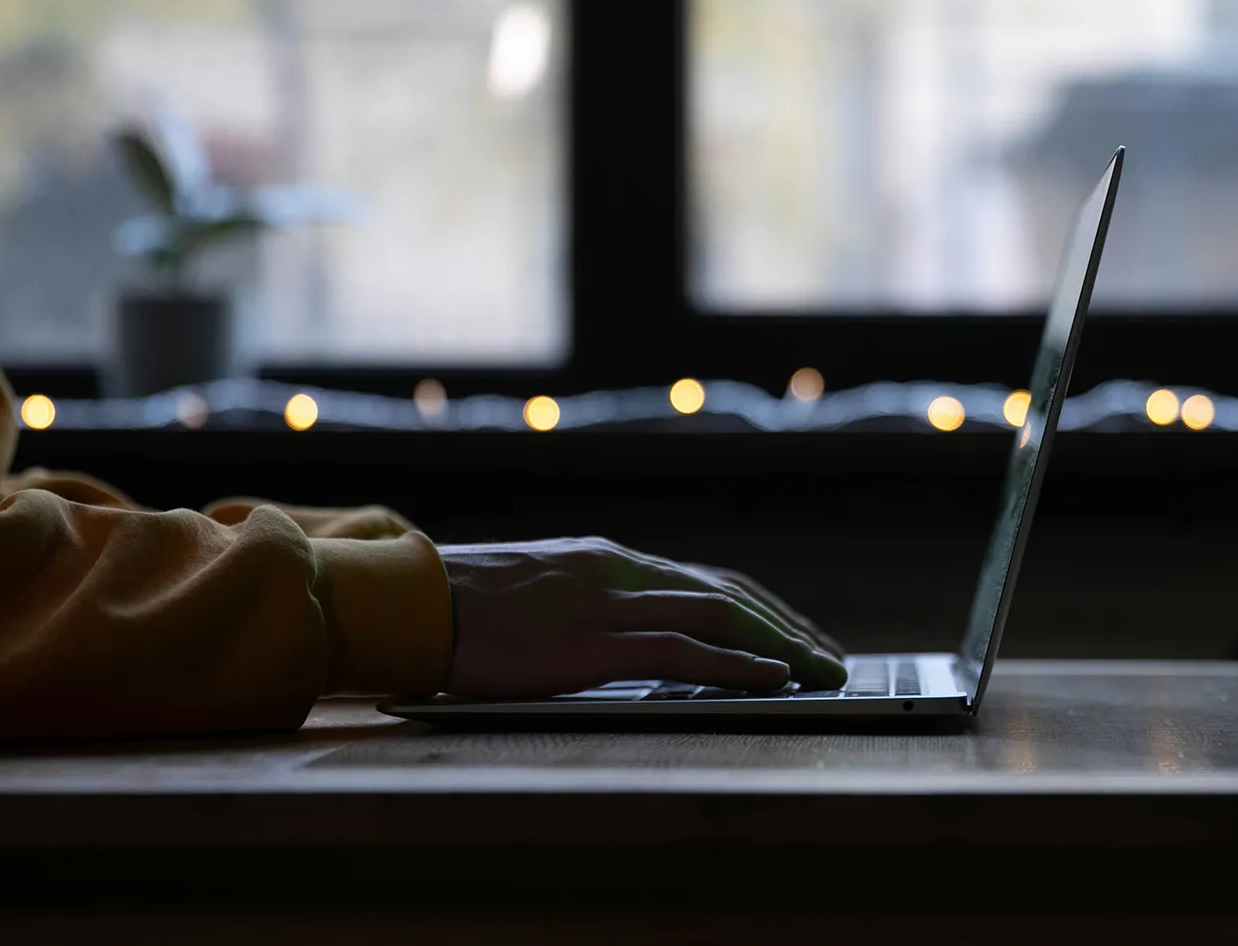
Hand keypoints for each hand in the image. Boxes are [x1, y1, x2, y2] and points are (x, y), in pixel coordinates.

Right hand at [436, 538, 846, 696]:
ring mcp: (609, 601)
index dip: (762, 608)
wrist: (407, 601)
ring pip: (721, 615)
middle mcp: (620, 570)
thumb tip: (625, 636)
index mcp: (608, 559)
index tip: (798, 635)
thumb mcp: (537, 594)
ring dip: (782, 645)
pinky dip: (738, 662)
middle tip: (831, 658)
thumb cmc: (459, 607)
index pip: (706, 579)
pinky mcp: (592, 640)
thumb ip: (587, 605)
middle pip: (729, 592)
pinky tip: (774, 678)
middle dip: (788, 626)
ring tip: (824, 672)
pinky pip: (683, 649)